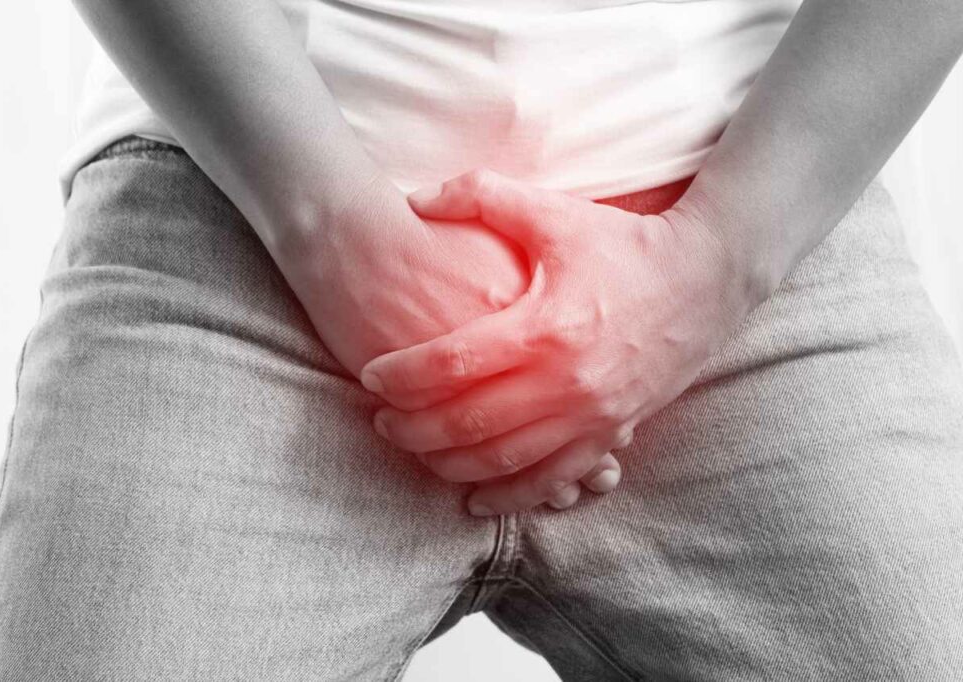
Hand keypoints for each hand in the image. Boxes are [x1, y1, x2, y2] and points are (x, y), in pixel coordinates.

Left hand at [359, 169, 749, 514]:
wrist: (707, 279)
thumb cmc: (625, 244)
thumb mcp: (555, 212)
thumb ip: (481, 195)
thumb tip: (414, 199)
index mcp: (546, 326)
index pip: (452, 365)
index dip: (402, 376)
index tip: (372, 377)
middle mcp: (568, 382)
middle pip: (469, 423)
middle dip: (413, 429)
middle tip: (381, 421)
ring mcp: (593, 416)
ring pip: (505, 462)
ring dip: (450, 465)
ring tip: (414, 452)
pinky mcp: (613, 433)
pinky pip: (553, 480)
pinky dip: (510, 495)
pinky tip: (476, 499)